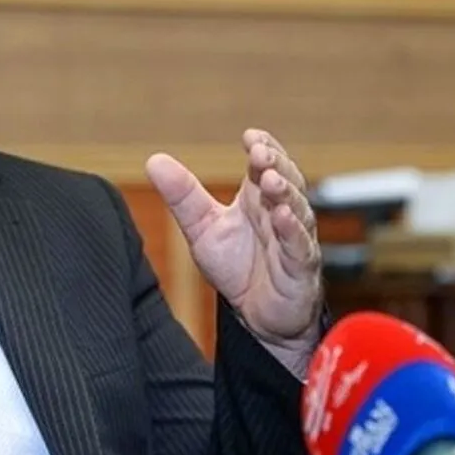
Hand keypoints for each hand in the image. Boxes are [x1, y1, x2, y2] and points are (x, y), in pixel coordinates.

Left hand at [146, 129, 322, 345]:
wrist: (256, 317)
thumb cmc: (236, 267)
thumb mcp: (203, 228)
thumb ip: (183, 196)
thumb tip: (154, 160)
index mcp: (258, 199)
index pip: (266, 165)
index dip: (263, 148)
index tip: (250, 136)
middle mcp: (280, 213)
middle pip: (286, 180)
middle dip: (276, 164)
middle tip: (260, 152)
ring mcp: (294, 239)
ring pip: (297, 209)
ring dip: (285, 192)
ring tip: (270, 179)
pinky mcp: (301, 268)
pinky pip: (300, 246)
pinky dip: (293, 231)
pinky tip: (283, 217)